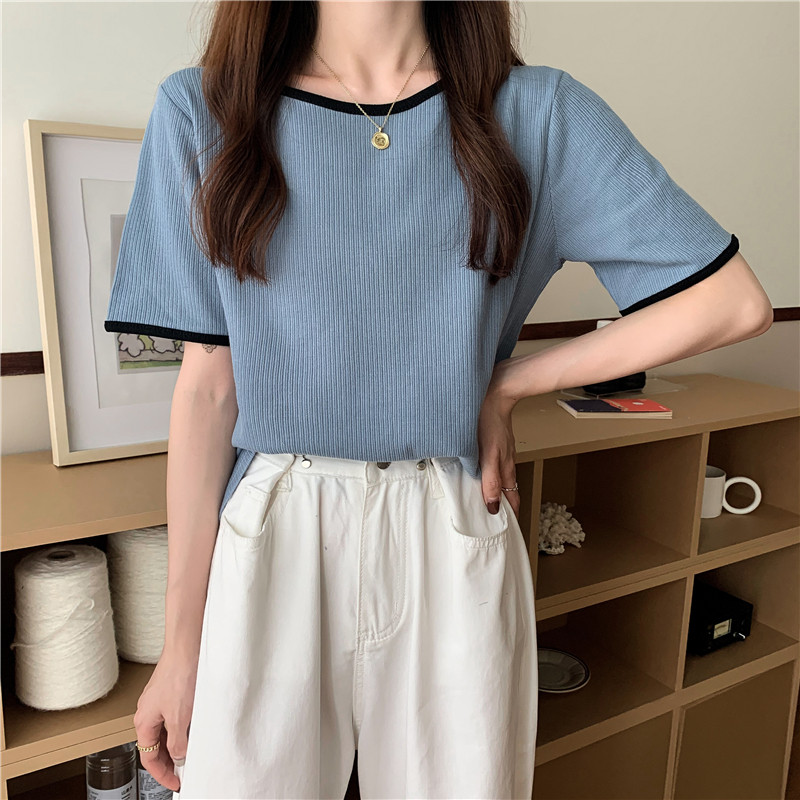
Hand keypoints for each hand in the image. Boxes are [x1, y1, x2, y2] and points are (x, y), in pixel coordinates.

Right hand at [133, 647, 198, 791]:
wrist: (187, 647)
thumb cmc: (180, 675)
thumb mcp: (180, 717)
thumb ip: (177, 741)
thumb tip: (178, 756)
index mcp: (143, 721)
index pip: (148, 758)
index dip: (163, 773)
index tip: (176, 782)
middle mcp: (147, 712)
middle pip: (155, 745)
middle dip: (169, 760)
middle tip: (184, 770)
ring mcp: (158, 701)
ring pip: (165, 731)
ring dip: (176, 743)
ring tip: (191, 751)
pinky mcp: (170, 691)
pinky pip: (172, 717)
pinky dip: (181, 727)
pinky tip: (194, 728)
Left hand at [477, 363, 519, 517]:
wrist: (494, 393)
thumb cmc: (490, 421)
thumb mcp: (489, 454)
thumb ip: (490, 480)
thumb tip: (492, 506)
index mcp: (506, 468)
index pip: (511, 499)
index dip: (510, 514)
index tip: (506, 528)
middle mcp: (505, 462)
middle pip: (505, 490)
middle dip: (501, 506)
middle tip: (492, 520)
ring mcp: (499, 452)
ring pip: (498, 477)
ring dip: (493, 490)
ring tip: (484, 502)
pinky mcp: (492, 442)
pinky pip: (492, 464)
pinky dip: (487, 475)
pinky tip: (478, 473)